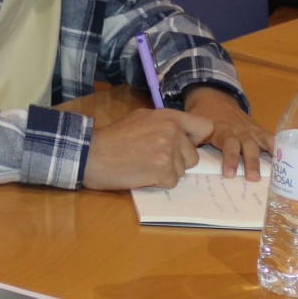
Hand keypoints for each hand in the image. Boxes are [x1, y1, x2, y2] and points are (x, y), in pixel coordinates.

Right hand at [82, 109, 211, 190]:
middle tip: (153, 158)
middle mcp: (172, 131)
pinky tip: (142, 173)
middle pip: (193, 156)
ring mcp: (168, 151)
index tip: (185, 146)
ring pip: (182, 170)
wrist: (93, 154)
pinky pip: (172, 182)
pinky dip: (158, 182)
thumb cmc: (113, 138)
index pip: (205, 127)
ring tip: (144, 164)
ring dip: (166, 172)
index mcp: (168, 116)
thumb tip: (184, 133)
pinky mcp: (163, 170)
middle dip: (177, 161)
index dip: (196, 139)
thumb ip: (165, 123)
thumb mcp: (141, 118)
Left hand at [183, 86, 273, 179]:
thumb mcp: (194, 126)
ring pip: (261, 143)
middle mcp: (239, 131)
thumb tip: (186, 161)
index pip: (228, 145)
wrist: (214, 97)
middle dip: (250, 162)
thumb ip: (192, 142)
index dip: (229, 159)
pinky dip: (279, 148)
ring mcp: (251, 130)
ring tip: (273, 174)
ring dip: (267, 158)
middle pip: (247, 147)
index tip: (229, 174)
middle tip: (252, 178)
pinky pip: (271, 138)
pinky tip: (286, 160)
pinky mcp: (259, 130)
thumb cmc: (203, 117)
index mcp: (222, 131)